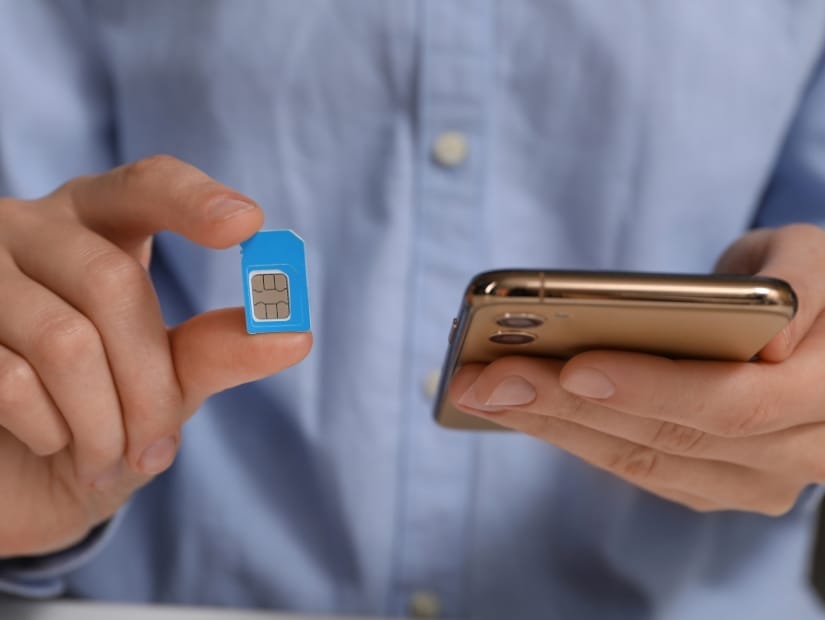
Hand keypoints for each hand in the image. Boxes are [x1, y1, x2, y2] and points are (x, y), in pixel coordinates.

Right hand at [0, 155, 311, 556]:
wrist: (19, 480)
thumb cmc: (98, 419)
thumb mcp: (166, 385)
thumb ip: (216, 351)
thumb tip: (293, 334)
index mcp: (98, 226)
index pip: (145, 186)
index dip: (193, 201)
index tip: (248, 224)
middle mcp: (32, 232)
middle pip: (112, 283)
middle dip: (150, 382)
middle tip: (159, 448)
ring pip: (65, 341)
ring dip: (104, 422)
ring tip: (110, 457)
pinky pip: (10, 380)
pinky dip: (52, 432)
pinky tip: (52, 442)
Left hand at [450, 224, 824, 514]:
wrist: (819, 339)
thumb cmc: (801, 283)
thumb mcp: (805, 257)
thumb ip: (801, 286)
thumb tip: (768, 342)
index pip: (729, 402)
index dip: (648, 388)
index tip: (571, 367)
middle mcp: (798, 453)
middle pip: (666, 439)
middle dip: (563, 410)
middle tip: (482, 380)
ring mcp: (758, 481)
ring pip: (642, 463)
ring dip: (551, 428)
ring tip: (482, 392)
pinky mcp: (719, 486)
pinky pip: (638, 469)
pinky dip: (573, 437)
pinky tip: (521, 408)